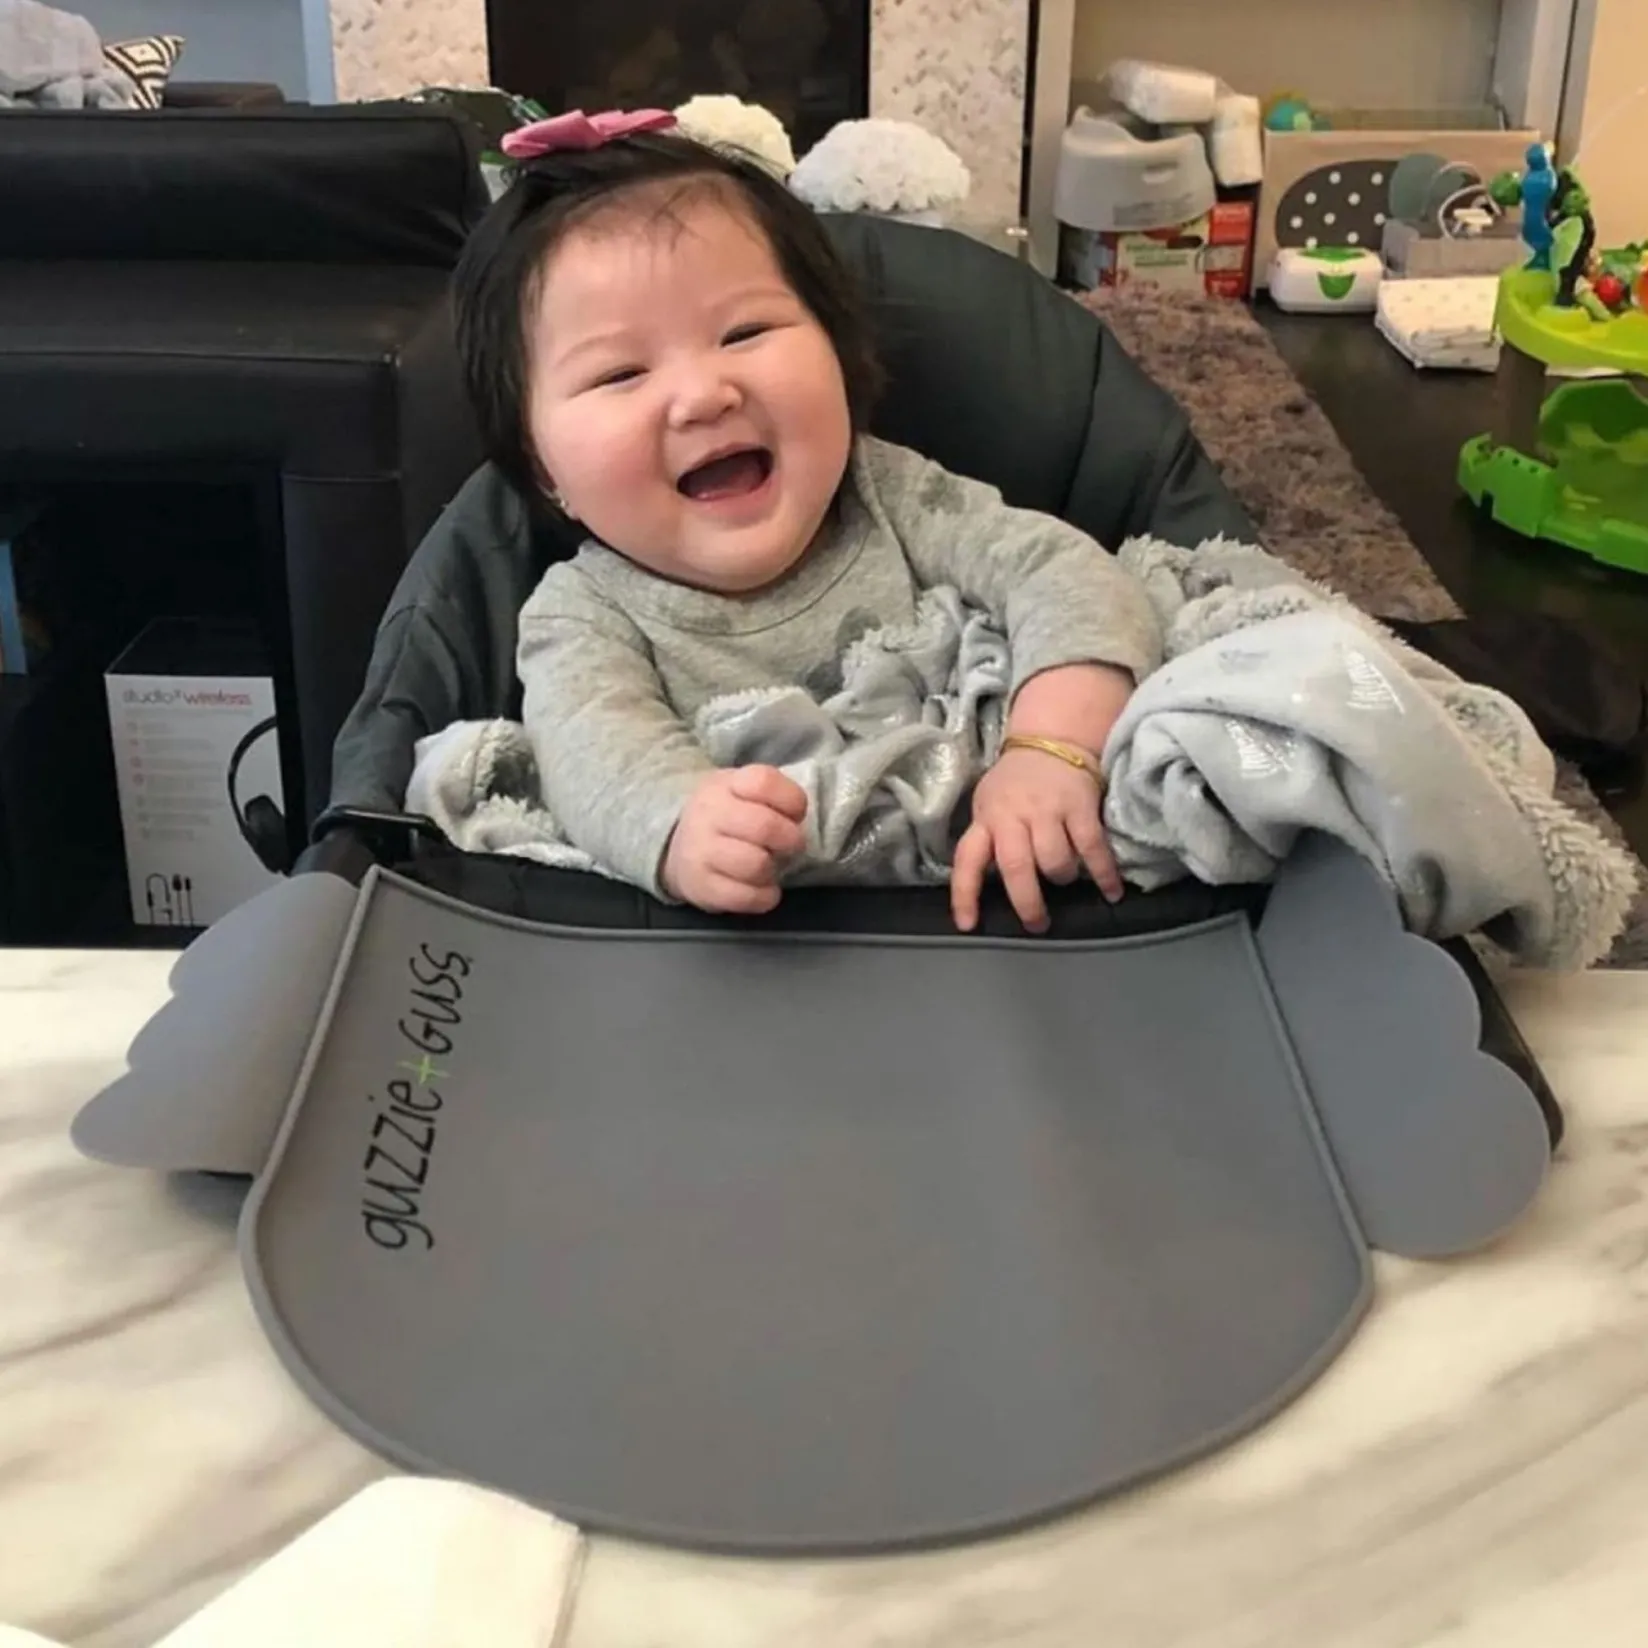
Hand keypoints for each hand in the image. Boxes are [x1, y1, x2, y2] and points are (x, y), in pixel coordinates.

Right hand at [662, 765, 808, 914]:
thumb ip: (774, 796)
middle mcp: (709, 814)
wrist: (674, 844)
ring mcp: (701, 852)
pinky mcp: (701, 887)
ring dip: (774, 870)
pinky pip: (745, 897)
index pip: (764, 782)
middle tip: (790, 847)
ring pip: (756, 864)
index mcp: (725, 785)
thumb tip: (796, 819)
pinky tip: (763, 889)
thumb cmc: (726, 815)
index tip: (793, 813)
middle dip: (791, 841)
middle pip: (765, 826)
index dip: (792, 801)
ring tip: (770, 867)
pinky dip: (765, 897)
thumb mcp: (743, 790)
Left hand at [951, 745, 1120, 933]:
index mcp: (987, 819)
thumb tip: (989, 885)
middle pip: (1015, 866)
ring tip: (1064, 879)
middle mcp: (1013, 816)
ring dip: (1061, 878)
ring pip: (1054, 861)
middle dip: (1027, 902)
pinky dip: (1104, 875)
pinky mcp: (1080, 806)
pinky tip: (1112, 893)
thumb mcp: (990, 805)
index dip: (964, 895)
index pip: (967, 860)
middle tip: (1037, 924)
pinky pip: (1092, 848)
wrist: (1053, 739)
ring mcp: (1047, 810)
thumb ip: (989, 839)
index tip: (967, 925)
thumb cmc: (1016, 784)